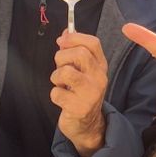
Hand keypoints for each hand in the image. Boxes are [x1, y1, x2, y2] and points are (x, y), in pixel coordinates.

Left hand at [51, 30, 110, 156]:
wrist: (88, 124)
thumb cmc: (82, 93)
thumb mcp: (83, 70)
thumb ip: (75, 51)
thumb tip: (66, 32)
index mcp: (100, 66)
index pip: (93, 43)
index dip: (74, 38)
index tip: (61, 41)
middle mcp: (99, 78)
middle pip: (79, 54)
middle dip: (61, 57)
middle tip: (60, 67)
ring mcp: (90, 93)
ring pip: (66, 72)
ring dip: (56, 76)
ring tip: (61, 84)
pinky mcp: (79, 107)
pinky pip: (57, 93)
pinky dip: (55, 95)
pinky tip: (62, 99)